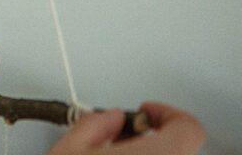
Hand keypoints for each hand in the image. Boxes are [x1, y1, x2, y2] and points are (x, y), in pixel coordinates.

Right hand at [46, 102, 203, 154]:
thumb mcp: (69, 148)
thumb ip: (93, 124)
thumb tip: (108, 117)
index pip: (188, 128)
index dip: (167, 111)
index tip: (144, 108)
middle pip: (177, 144)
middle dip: (150, 130)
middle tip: (124, 127)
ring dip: (145, 147)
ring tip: (114, 145)